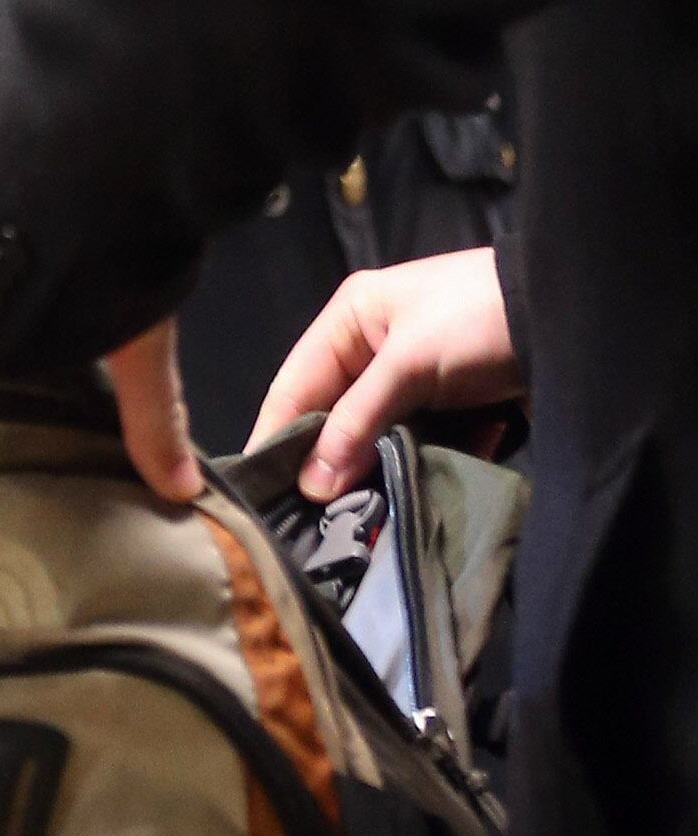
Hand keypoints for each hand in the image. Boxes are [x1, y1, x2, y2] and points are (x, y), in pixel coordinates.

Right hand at [250, 248, 518, 498]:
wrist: (575, 320)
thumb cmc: (479, 320)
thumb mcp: (409, 363)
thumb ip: (357, 421)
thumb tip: (312, 484)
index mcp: (351, 320)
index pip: (294, 385)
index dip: (275, 436)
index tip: (258, 489)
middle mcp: (373, 350)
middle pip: (332, 417)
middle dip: (327, 463)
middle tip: (308, 516)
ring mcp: (414, 381)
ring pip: (373, 438)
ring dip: (373, 472)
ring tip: (357, 514)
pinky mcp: (450, 409)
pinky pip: (417, 446)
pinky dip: (418, 468)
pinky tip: (412, 496)